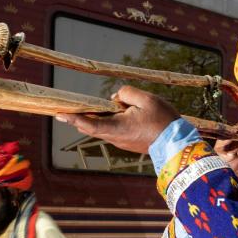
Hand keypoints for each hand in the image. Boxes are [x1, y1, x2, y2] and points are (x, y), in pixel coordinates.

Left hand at [55, 86, 178, 153]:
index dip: (73, 118)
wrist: (177, 144)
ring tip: (95, 106)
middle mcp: (115, 137)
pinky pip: (113, 130)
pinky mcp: (127, 143)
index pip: (88, 123)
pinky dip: (109, 121)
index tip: (60, 113)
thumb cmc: (163, 121)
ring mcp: (120, 142)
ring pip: (103, 128)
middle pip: (92, 126)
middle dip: (79, 117)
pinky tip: (117, 111)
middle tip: (63, 110)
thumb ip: (126, 93)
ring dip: (97, 117)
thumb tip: (115, 97)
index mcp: (117, 127)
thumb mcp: (146, 99)